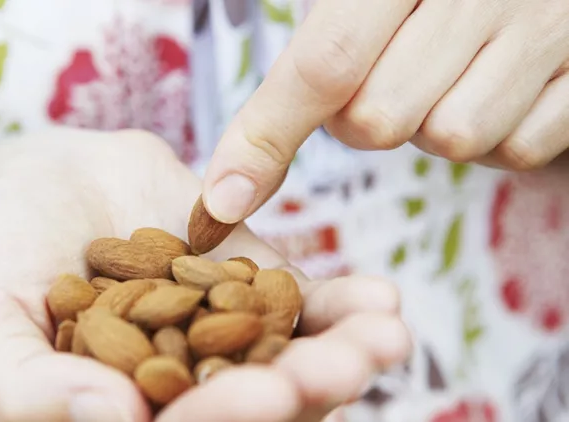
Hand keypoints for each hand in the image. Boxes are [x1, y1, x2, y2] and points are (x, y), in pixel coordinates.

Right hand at [0, 128, 410, 420]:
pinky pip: (302, 302)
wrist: (40, 183)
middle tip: (346, 368)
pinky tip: (378, 298)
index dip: (222, 421)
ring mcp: (224, 336)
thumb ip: (32, 387)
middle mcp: (186, 387)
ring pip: (291, 360)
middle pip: (254, 407)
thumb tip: (117, 421)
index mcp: (128, 414)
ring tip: (382, 336)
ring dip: (341, 353)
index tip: (263, 396)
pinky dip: (340, 304)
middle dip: (303, 391)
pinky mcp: (250, 283)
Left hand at [203, 0, 568, 223]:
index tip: (223, 200)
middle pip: (379, 120)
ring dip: (433, 123)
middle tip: (387, 72)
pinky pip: (518, 149)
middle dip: (363, 117)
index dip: (267, 135)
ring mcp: (548, 28)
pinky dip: (497, 136)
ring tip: (450, 72)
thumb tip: (230, 173)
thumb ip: (316, 47)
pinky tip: (500, 88)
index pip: (324, 63)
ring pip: (452, 139)